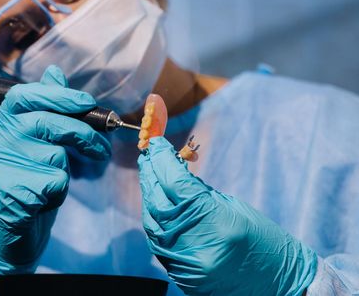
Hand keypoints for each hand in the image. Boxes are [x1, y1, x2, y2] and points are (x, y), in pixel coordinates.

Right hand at [0, 65, 110, 273]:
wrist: (7, 237)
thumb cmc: (27, 185)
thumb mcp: (36, 146)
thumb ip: (46, 110)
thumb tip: (54, 72)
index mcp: (1, 127)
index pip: (23, 95)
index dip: (58, 95)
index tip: (87, 102)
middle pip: (46, 123)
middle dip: (83, 133)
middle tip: (101, 148)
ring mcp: (0, 168)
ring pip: (55, 155)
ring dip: (65, 172)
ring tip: (51, 184)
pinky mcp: (11, 193)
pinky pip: (55, 183)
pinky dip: (59, 193)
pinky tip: (43, 202)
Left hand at [138, 137, 316, 294]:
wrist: (278, 287)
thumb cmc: (265, 243)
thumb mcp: (235, 209)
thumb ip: (200, 191)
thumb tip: (173, 170)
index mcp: (215, 221)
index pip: (176, 183)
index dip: (162, 159)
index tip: (156, 143)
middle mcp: (195, 243)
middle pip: (158, 201)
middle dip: (151, 175)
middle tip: (148, 157)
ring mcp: (184, 262)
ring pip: (151, 221)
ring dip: (148, 195)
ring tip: (150, 176)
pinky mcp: (179, 273)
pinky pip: (157, 241)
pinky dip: (153, 219)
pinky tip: (155, 204)